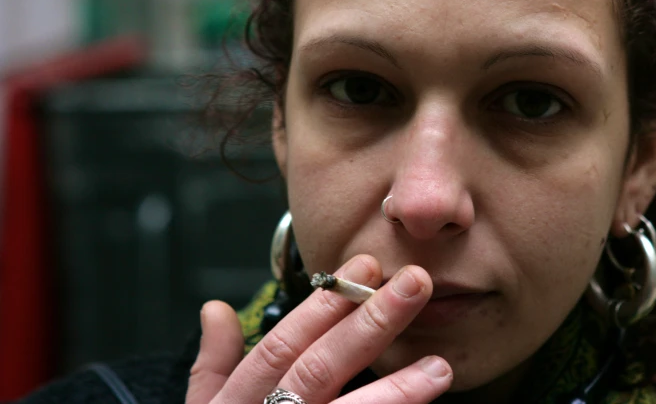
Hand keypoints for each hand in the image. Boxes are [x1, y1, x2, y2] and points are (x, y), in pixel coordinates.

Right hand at [186, 255, 453, 403]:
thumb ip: (213, 363)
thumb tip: (216, 309)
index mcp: (242, 399)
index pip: (284, 343)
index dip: (325, 305)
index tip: (367, 267)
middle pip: (321, 368)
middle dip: (371, 322)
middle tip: (416, 285)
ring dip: (396, 391)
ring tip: (439, 367)